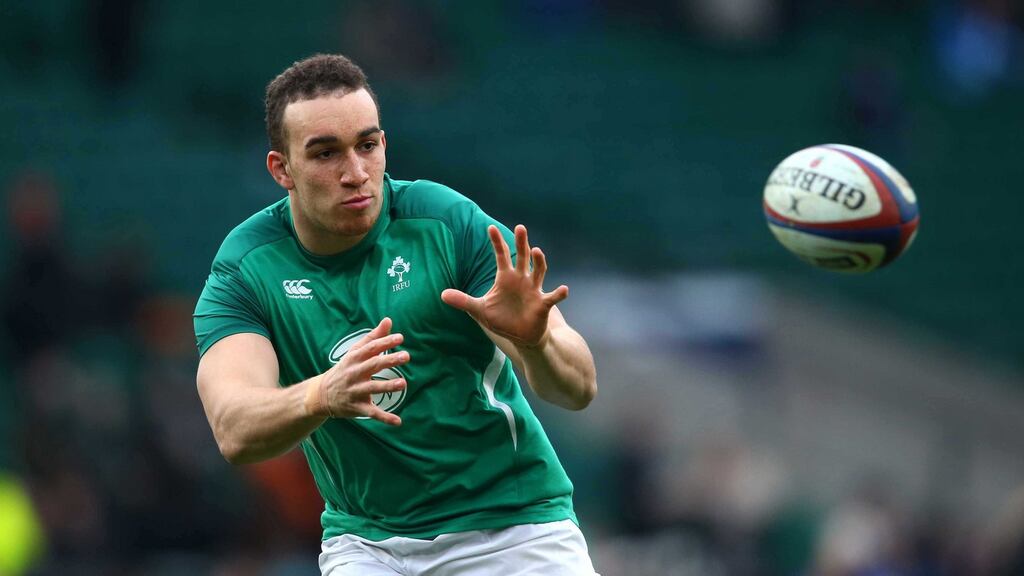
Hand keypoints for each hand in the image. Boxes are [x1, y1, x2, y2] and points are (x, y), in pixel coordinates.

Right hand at [307, 317, 408, 424]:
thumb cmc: (345, 370)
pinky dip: (385, 418)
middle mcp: (354, 373)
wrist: (321, 395)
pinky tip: (398, 421)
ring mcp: (355, 391)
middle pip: (373, 365)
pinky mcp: (357, 407)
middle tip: (406, 356)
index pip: (371, 348)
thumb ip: (373, 337)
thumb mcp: (355, 352)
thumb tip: (388, 320)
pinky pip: (372, 413)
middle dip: (389, 360)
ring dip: (387, 386)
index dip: (385, 342)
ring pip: (372, 388)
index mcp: (355, 358)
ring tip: (403, 383)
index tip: (400, 338)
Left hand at [441, 224, 567, 347]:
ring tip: (536, 251)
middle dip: (521, 243)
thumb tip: (442, 294)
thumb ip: (463, 300)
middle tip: (520, 228)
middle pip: (522, 257)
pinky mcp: (543, 304)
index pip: (501, 256)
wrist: (520, 337)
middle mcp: (521, 280)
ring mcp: (534, 290)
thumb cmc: (502, 319)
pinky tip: (564, 289)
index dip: (497, 242)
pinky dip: (559, 294)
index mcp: (506, 278)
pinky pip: (553, 297)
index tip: (490, 228)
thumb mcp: (479, 310)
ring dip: (539, 262)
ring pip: (538, 272)